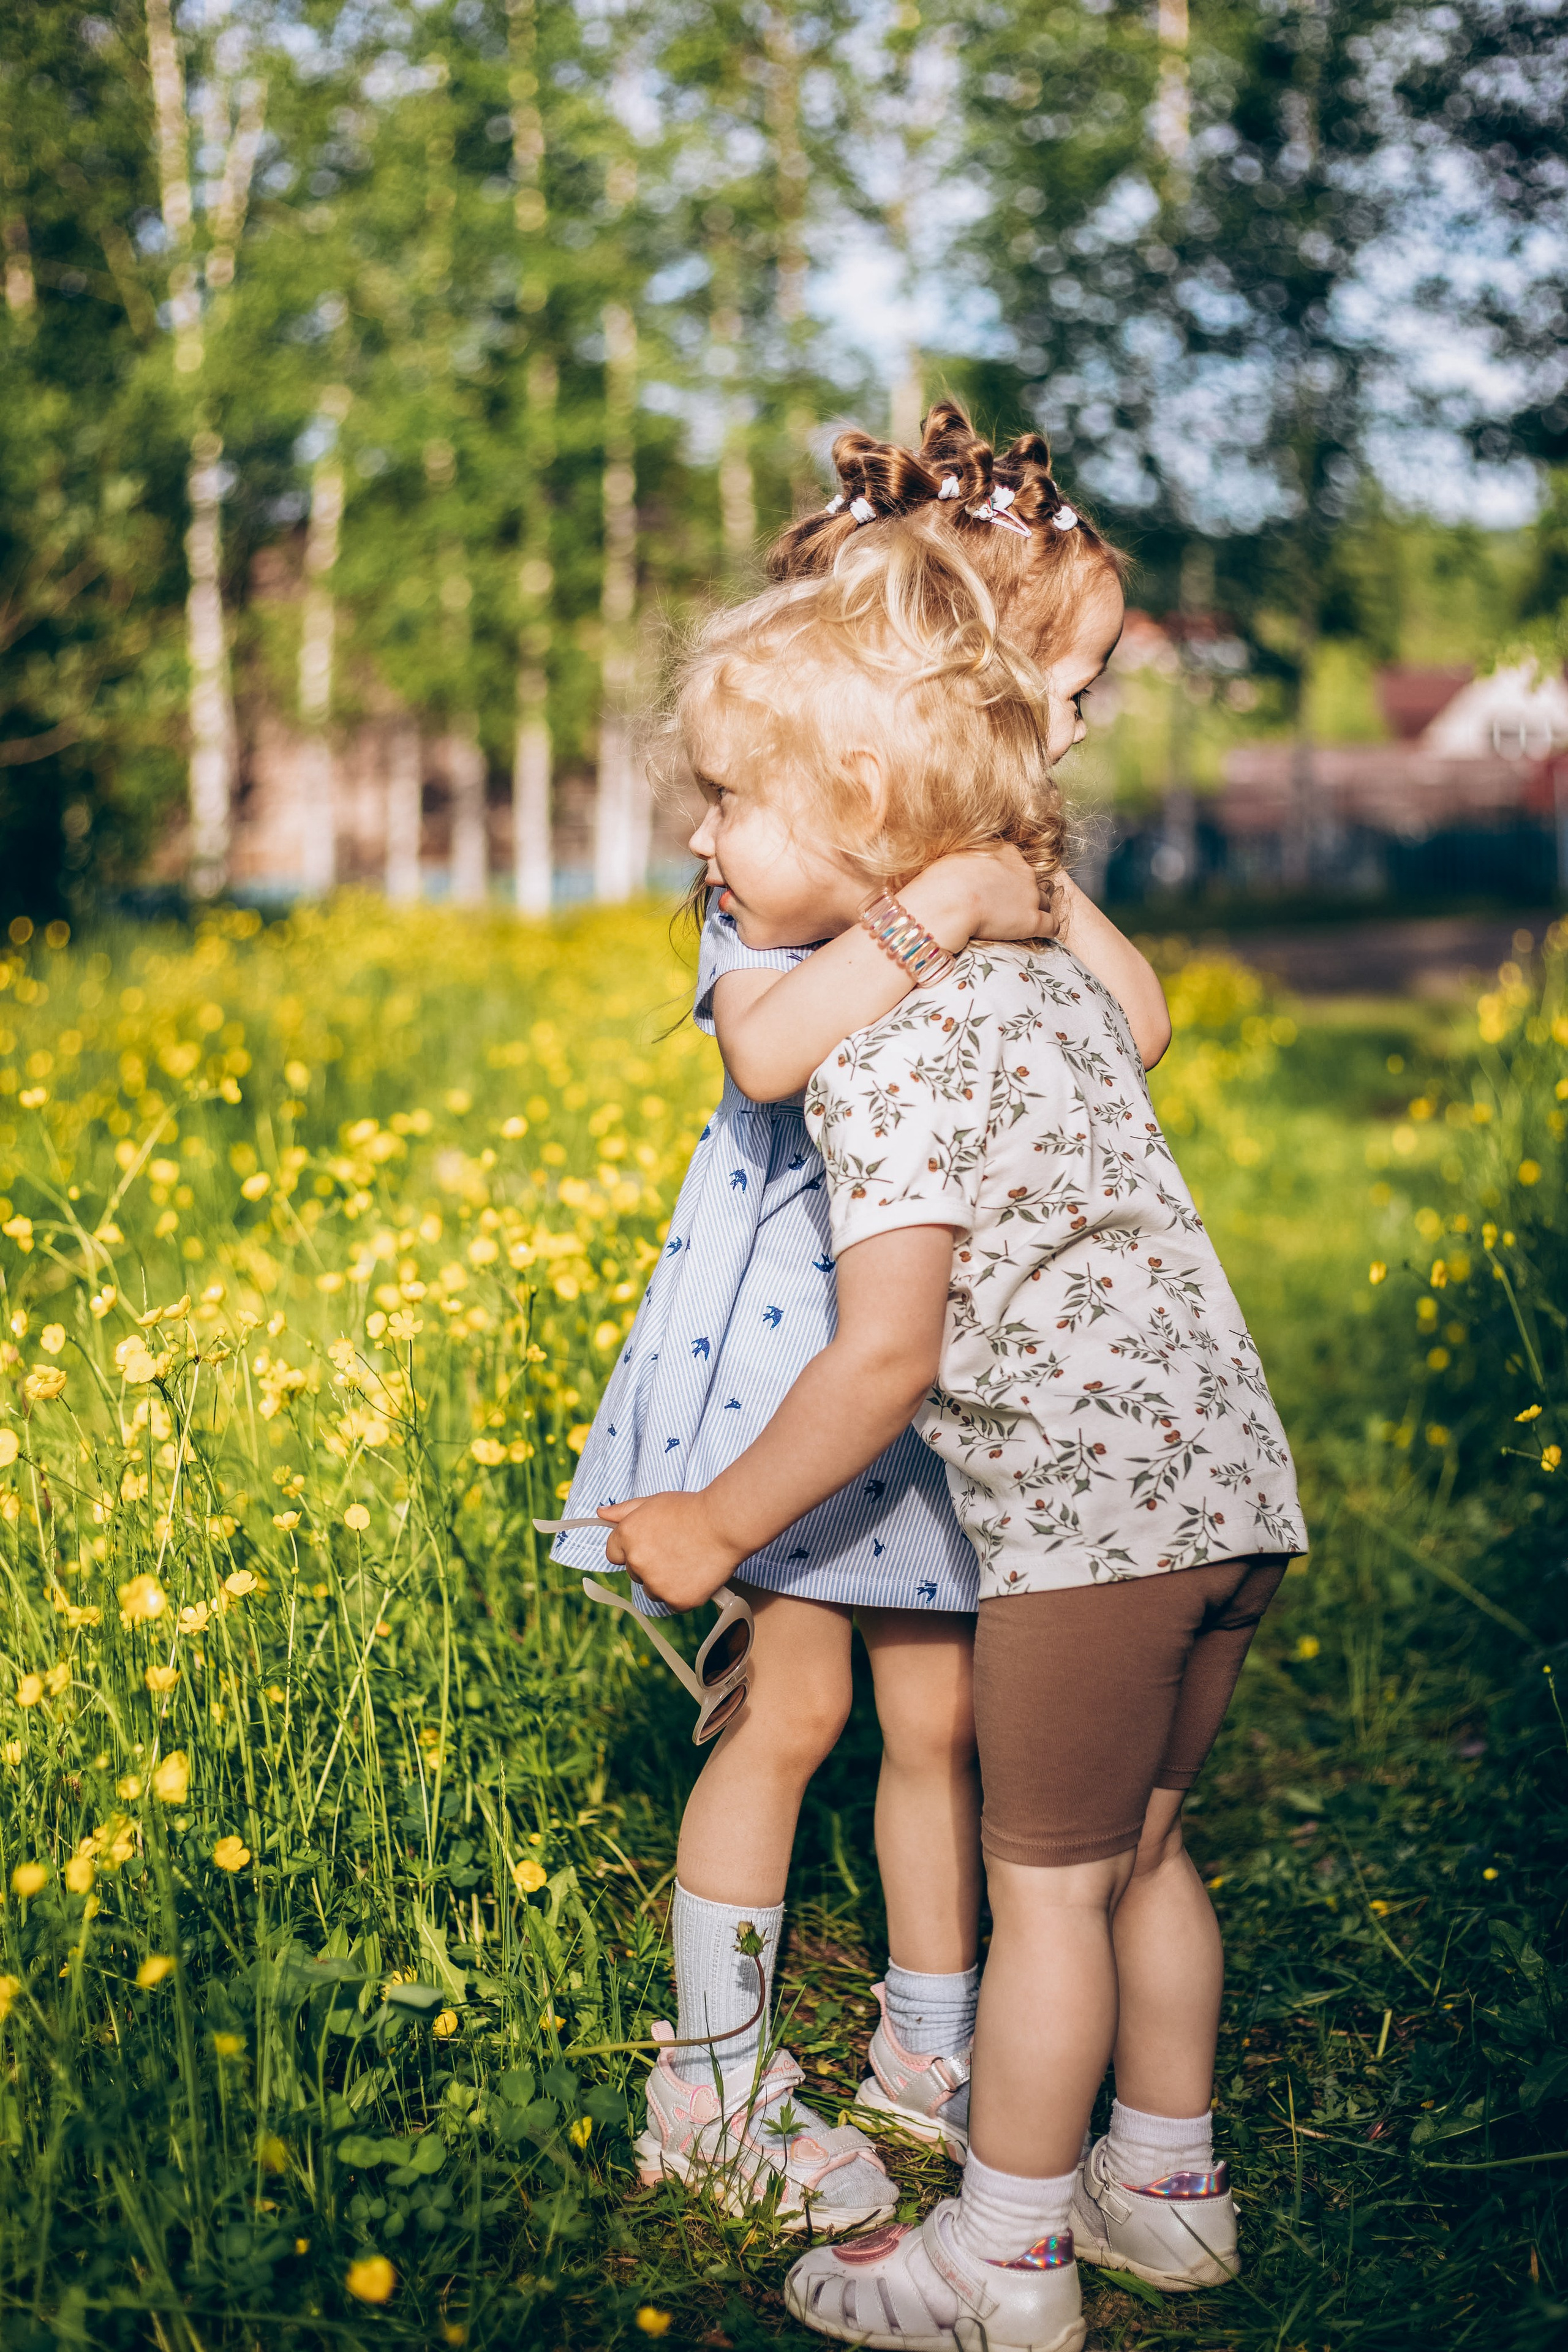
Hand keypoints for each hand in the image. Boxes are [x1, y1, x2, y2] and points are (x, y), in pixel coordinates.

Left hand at [598, 1493, 741, 1611]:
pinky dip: (684, 1593)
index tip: (650, 1545)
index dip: (631, 1549)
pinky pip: (674, 1603)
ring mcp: (656, 1584)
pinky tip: (697, 1574)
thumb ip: (624, 1510)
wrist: (725, 1524)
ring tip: (689, 1561)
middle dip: (650, 1565)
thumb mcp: (654, 1502)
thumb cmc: (691, 1509)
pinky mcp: (676, 1600)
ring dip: (666, 1582)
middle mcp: (636, 1562)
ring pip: (653, 1591)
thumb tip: (600, 1514)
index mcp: (627, 1536)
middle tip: (676, 1549)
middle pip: (635, 1574)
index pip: (613, 1554)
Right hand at [904, 846, 1054, 948]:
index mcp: (1005, 853)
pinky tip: (1042, 935)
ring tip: (1021, 923)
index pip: (1016, 863)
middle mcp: (1023, 870)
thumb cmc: (941, 882)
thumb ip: (969, 863)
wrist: (948, 902)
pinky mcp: (1032, 920)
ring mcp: (1030, 895)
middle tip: (1005, 908)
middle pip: (1032, 882)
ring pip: (1044, 902)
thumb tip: (963, 871)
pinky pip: (1052, 925)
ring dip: (1035, 911)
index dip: (1008, 878)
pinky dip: (1049, 930)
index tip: (997, 889)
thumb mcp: (955, 859)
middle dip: (1023, 894)